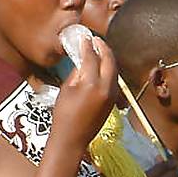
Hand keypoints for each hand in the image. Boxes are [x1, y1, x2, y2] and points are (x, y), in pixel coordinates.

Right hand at [53, 34, 117, 148]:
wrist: (72, 139)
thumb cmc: (64, 115)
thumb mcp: (66, 90)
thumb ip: (77, 73)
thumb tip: (83, 62)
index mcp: (92, 84)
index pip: (92, 58)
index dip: (88, 46)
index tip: (85, 38)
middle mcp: (106, 88)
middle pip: (109, 61)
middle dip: (104, 48)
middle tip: (96, 40)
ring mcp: (112, 95)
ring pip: (114, 71)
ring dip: (108, 58)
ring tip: (100, 50)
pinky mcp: (113, 101)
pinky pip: (114, 80)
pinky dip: (109, 70)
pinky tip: (102, 66)